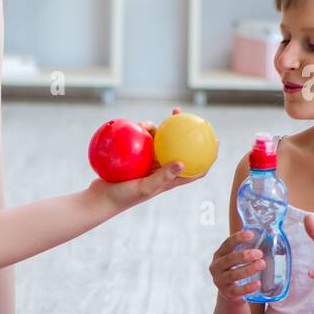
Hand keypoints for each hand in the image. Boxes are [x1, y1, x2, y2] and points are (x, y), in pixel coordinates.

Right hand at [92, 108, 210, 209]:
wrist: (100, 198)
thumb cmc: (123, 197)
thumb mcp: (145, 188)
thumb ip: (164, 176)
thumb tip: (183, 162)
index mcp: (170, 180)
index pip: (195, 168)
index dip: (208, 155)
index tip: (214, 139)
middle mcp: (161, 170)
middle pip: (178, 149)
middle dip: (183, 132)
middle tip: (181, 115)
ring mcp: (147, 164)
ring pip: (159, 142)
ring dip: (157, 130)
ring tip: (148, 124)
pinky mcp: (134, 159)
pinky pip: (141, 142)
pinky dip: (140, 133)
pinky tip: (135, 124)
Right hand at [210, 230, 265, 300]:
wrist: (229, 291)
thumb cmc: (235, 269)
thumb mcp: (236, 259)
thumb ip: (246, 248)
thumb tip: (268, 234)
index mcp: (219, 255)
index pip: (227, 244)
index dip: (238, 238)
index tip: (251, 234)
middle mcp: (217, 267)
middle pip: (229, 259)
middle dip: (244, 256)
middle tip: (259, 253)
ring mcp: (220, 281)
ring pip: (233, 275)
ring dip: (248, 269)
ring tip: (262, 264)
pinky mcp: (227, 293)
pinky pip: (237, 290)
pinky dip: (248, 287)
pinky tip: (258, 283)